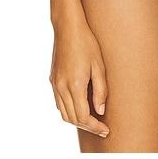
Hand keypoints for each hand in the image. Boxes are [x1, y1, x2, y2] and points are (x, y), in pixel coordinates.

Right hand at [49, 16, 108, 137]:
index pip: (83, 117)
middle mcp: (61, 87)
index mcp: (74, 85)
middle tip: (101, 128)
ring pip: (63, 113)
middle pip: (72, 118)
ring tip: (92, 120)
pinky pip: (59, 103)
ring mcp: (55, 84)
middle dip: (87, 126)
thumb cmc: (87, 44)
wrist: (68, 28)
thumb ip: (101, 91)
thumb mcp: (99, 66)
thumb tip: (100, 111)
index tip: (106, 130)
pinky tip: (80, 107)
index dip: (95, 127)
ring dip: (77, 121)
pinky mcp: (52, 80)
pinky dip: (69, 111)